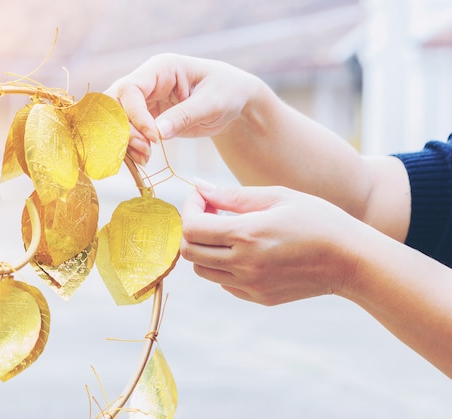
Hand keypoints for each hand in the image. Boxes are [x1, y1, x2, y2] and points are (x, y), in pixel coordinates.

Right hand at [104, 53, 259, 164]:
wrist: (234, 101)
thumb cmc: (227, 92)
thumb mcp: (212, 103)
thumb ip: (185, 115)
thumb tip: (157, 133)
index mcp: (161, 68)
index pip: (131, 89)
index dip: (136, 115)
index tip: (155, 138)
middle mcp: (146, 82)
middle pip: (115, 103)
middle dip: (123, 129)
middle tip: (145, 150)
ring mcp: (143, 100)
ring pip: (116, 120)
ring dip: (125, 141)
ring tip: (146, 158)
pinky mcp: (145, 117)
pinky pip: (127, 132)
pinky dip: (130, 147)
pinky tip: (144, 159)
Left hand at [180, 181, 363, 304]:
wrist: (351, 260)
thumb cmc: (318, 219)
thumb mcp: (277, 197)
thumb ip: (232, 195)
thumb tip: (199, 187)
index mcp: (247, 235)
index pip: (192, 227)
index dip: (189, 208)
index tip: (202, 198)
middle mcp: (244, 264)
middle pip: (190, 252)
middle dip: (192, 229)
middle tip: (211, 213)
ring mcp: (251, 285)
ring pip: (202, 271)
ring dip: (205, 249)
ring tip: (227, 232)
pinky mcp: (258, 298)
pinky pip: (223, 283)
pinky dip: (222, 266)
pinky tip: (243, 251)